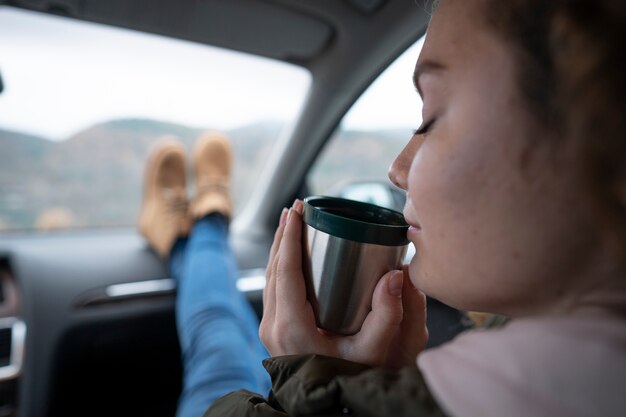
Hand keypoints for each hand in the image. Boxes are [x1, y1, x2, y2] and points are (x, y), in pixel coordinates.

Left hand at [260, 200, 427, 367]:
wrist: (324, 404)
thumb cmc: (348, 377)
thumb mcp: (372, 351)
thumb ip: (387, 317)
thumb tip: (398, 276)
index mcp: (291, 326)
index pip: (285, 270)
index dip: (289, 237)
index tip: (296, 210)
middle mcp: (274, 325)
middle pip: (273, 268)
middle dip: (283, 234)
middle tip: (297, 207)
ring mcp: (270, 328)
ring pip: (270, 277)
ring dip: (279, 246)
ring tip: (291, 220)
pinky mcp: (274, 329)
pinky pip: (273, 288)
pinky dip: (280, 264)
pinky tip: (290, 252)